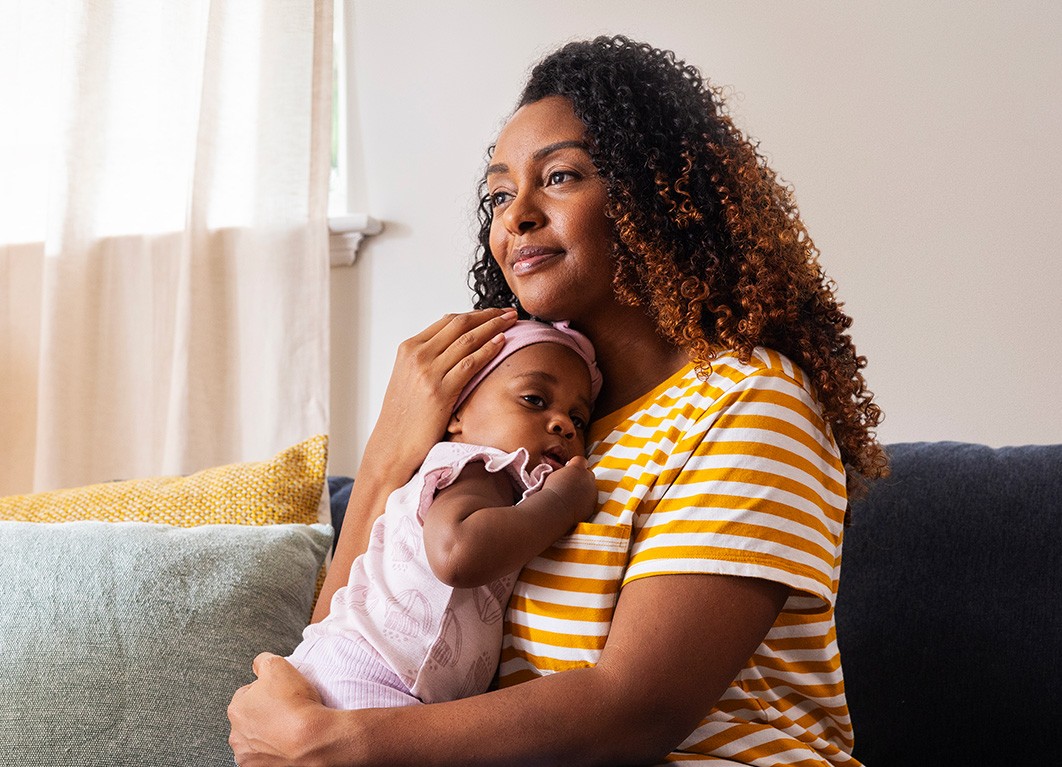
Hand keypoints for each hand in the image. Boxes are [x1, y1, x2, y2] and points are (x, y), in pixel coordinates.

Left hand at [228, 653, 331, 766]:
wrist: (314, 739)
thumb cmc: (296, 705)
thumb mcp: (278, 666)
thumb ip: (263, 661)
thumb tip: (258, 663)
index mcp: (237, 708)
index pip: (248, 693)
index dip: (267, 690)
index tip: (282, 693)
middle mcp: (236, 734)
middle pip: (251, 717)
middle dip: (265, 713)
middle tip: (287, 709)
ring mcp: (247, 755)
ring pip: (257, 738)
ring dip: (268, 733)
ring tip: (289, 728)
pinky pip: (264, 757)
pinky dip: (273, 751)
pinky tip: (287, 744)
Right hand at [362, 308, 517, 486]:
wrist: (392, 445)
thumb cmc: (403, 417)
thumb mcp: (409, 379)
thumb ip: (428, 360)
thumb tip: (454, 348)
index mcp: (408, 349)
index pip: (447, 321)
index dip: (474, 314)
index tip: (493, 313)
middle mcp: (417, 355)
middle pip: (459, 325)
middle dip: (488, 315)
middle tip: (509, 312)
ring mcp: (428, 372)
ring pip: (467, 340)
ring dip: (494, 327)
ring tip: (512, 322)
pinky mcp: (440, 391)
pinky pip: (470, 363)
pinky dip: (488, 350)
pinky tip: (502, 342)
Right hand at [542, 455, 597, 525]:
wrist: (554, 509)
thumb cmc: (550, 491)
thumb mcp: (555, 475)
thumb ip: (565, 472)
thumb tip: (567, 474)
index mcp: (578, 468)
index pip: (581, 461)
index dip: (576, 465)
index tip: (569, 470)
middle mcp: (588, 478)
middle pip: (588, 474)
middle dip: (582, 477)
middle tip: (570, 485)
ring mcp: (592, 491)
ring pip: (590, 488)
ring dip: (583, 490)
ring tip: (570, 497)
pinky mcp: (592, 504)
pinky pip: (590, 500)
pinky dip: (584, 502)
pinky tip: (573, 505)